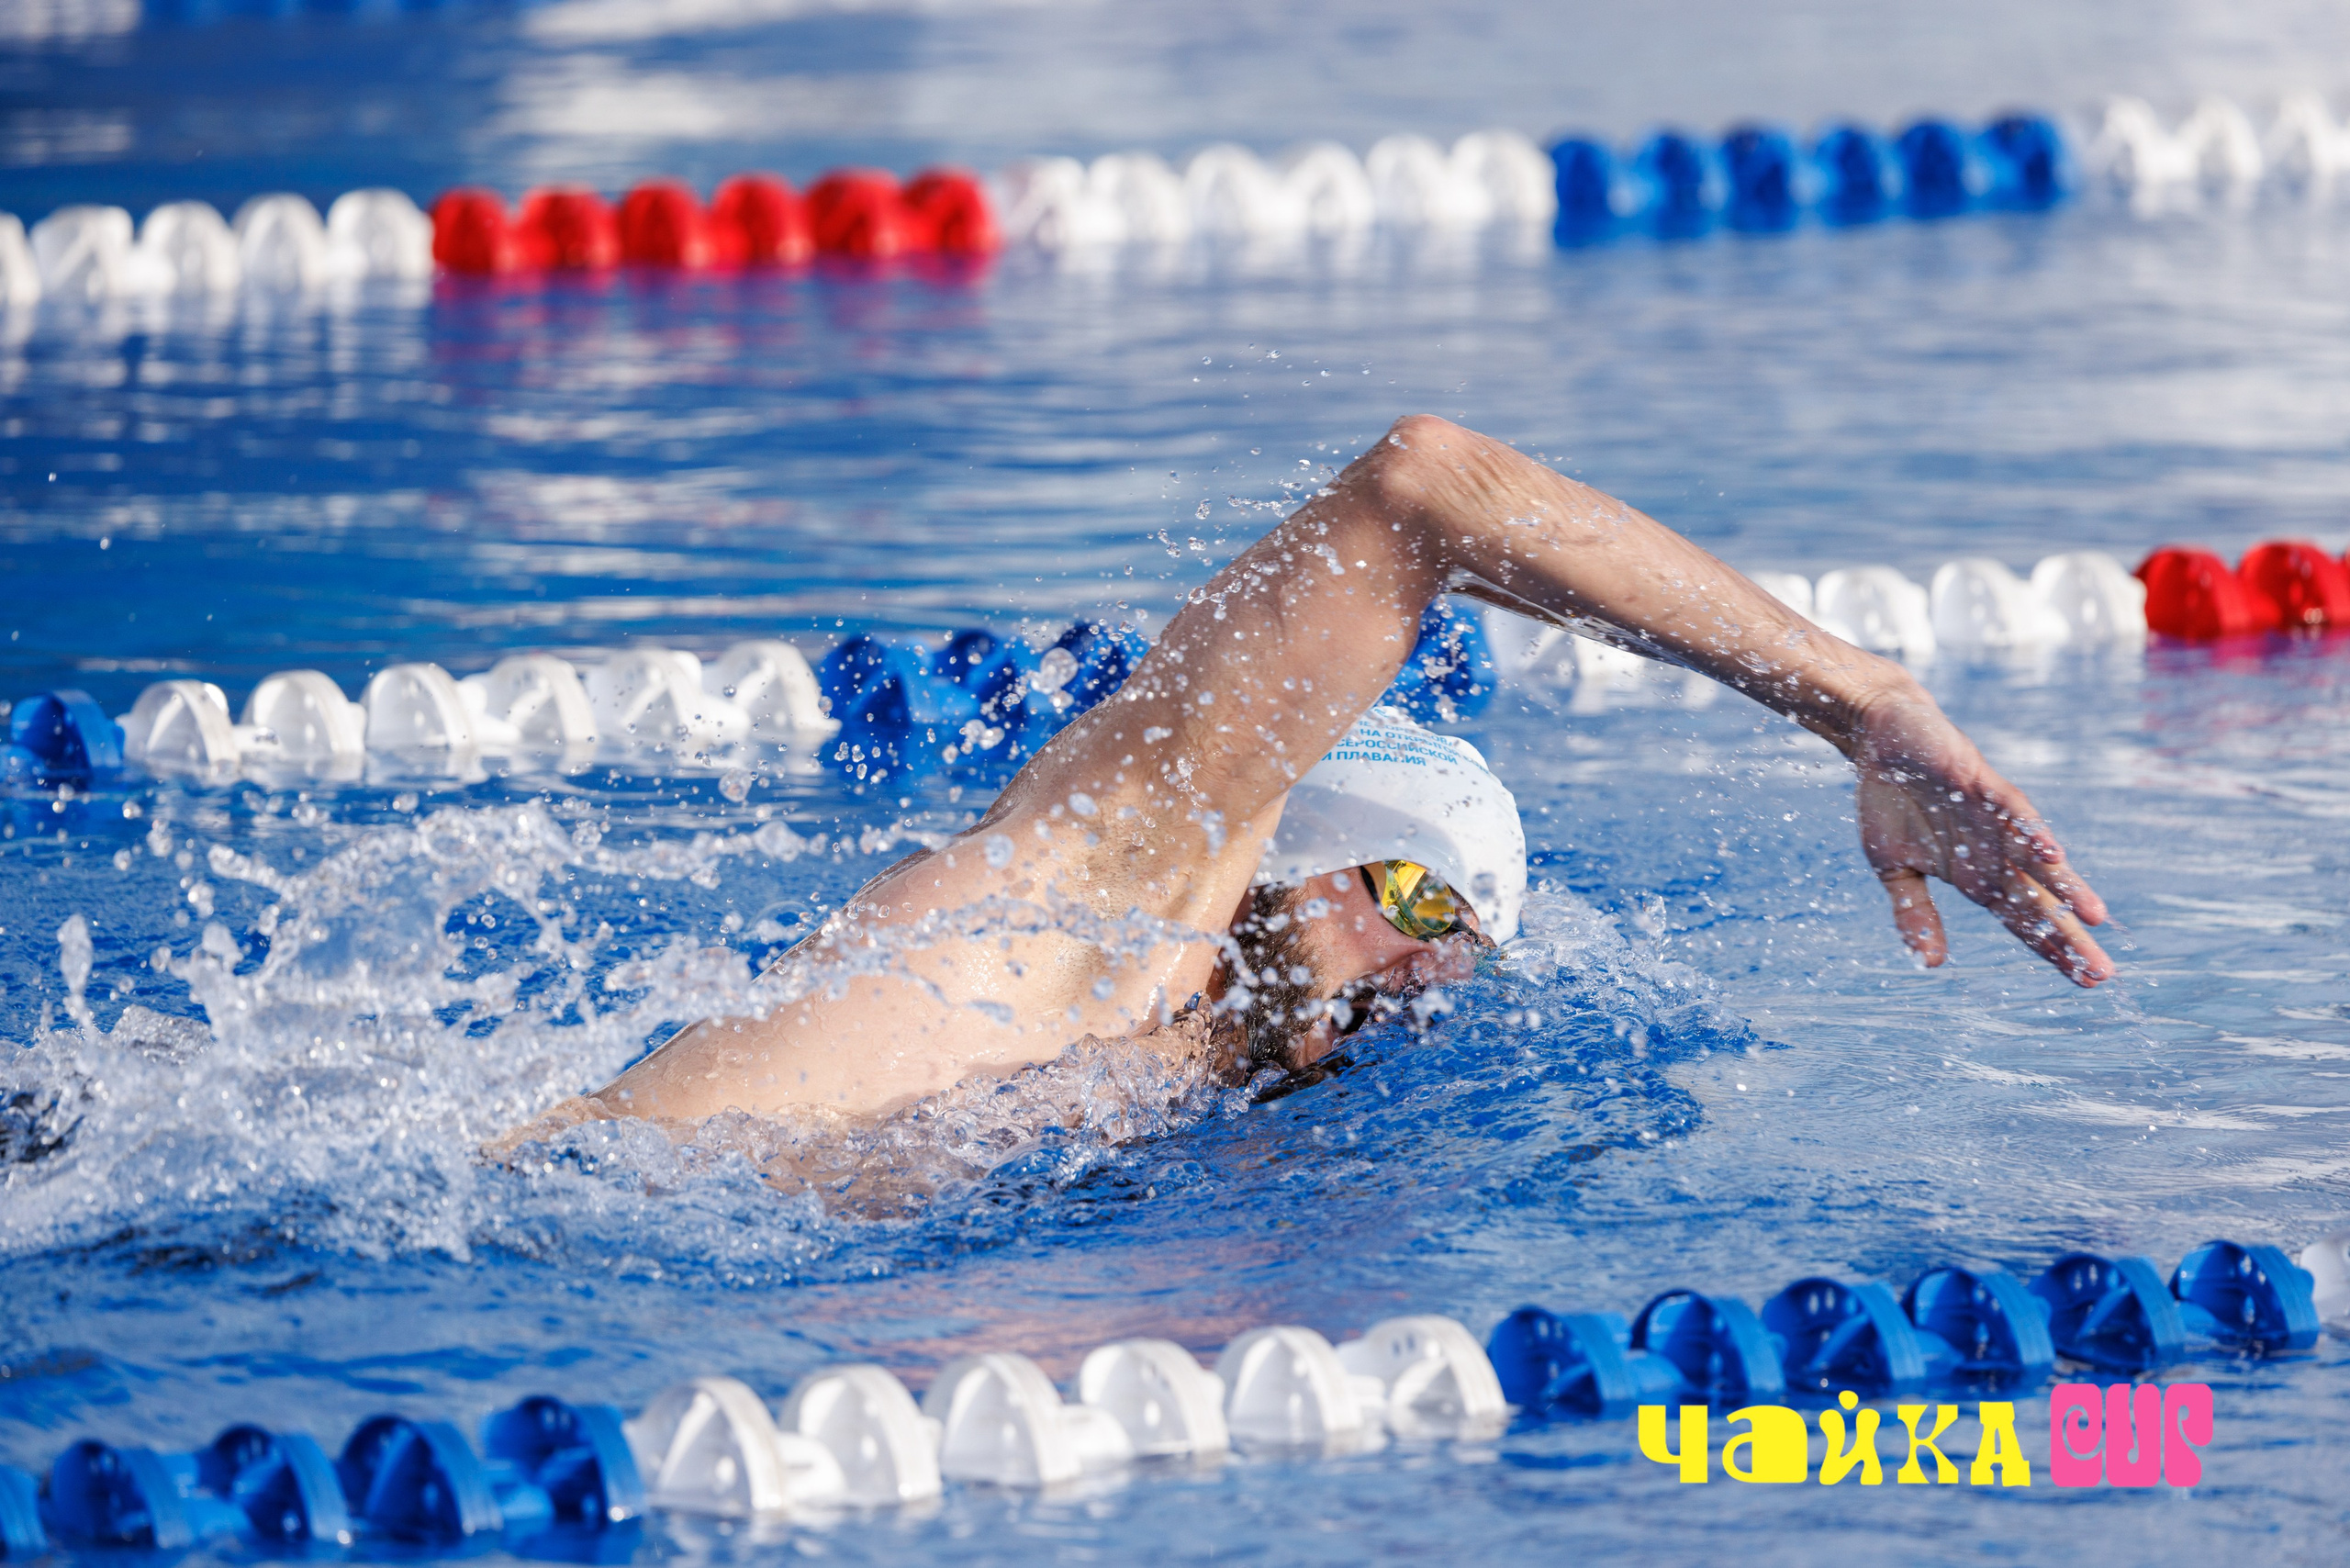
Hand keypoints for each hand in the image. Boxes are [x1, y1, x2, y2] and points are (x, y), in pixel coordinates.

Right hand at [1847, 685, 2113, 985]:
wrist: (1880, 738)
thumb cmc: (1890, 800)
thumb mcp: (1893, 867)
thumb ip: (1913, 912)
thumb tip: (1930, 964)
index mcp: (1977, 876)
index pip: (2023, 921)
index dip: (2052, 950)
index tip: (2085, 983)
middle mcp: (1996, 853)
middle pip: (2039, 901)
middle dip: (2069, 936)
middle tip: (2102, 973)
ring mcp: (1996, 820)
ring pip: (2038, 861)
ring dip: (2065, 888)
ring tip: (2095, 918)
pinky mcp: (1985, 786)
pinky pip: (2014, 811)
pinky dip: (2032, 831)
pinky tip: (2052, 853)